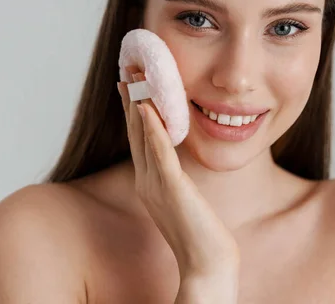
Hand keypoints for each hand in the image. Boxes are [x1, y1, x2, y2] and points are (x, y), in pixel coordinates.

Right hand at [117, 67, 239, 278]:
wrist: (207, 263)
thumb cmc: (201, 233)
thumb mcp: (183, 199)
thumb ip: (173, 178)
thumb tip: (174, 159)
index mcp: (148, 182)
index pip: (138, 139)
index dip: (132, 111)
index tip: (130, 85)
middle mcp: (146, 181)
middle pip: (135, 133)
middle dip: (129, 101)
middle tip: (126, 71)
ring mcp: (155, 185)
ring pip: (143, 138)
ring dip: (137, 106)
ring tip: (133, 79)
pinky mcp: (171, 190)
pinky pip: (159, 154)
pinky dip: (152, 130)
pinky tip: (148, 109)